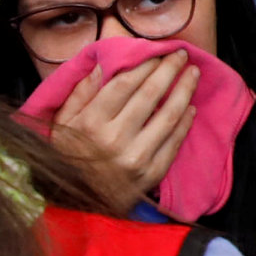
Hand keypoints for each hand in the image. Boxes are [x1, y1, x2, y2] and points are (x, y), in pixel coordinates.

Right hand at [45, 53, 196, 215]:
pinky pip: (174, 143)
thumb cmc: (68, 156)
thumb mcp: (63, 122)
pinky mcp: (150, 175)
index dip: (145, 64)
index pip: (125, 83)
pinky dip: (185, 123)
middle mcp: (114, 139)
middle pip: (150, 94)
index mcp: (90, 122)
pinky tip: (190, 108)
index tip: (158, 51)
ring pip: (168, 116)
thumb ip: (81, 92)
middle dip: (169, 70)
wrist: (74, 203)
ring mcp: (135, 159)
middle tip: (181, 54)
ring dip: (184, 91)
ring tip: (193, 74)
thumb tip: (102, 62)